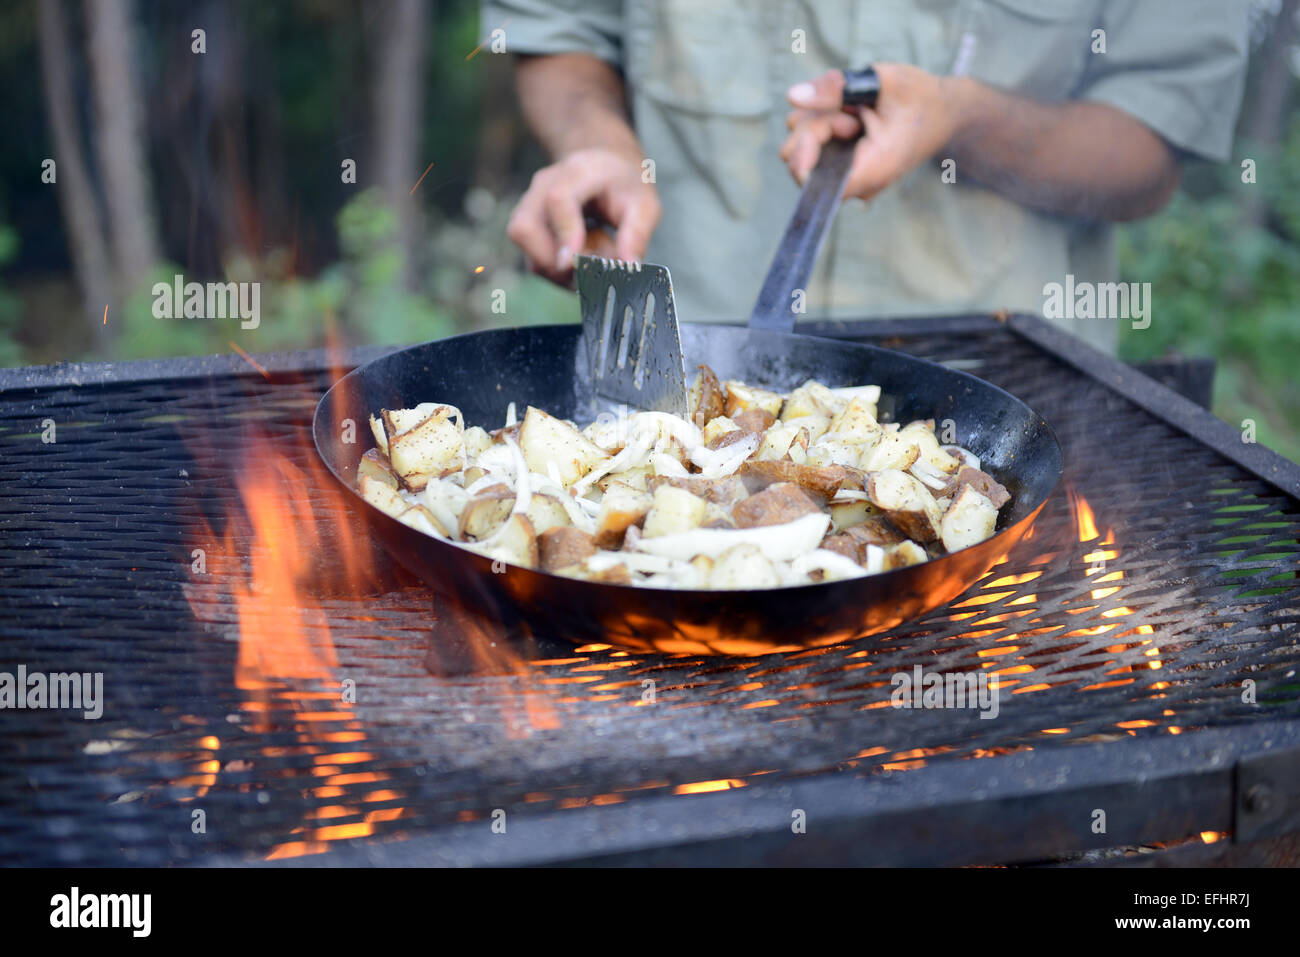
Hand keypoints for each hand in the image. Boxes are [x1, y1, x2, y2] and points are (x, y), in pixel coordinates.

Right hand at [506, 147, 661, 284]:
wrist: (604, 169)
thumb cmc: (624, 187)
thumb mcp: (644, 205)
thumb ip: (636, 234)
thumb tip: (627, 267)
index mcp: (579, 171)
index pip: (558, 199)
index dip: (565, 233)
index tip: (575, 263)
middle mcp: (544, 185)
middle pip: (526, 228)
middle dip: (556, 261)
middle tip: (593, 266)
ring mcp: (529, 205)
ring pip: (527, 250)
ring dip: (559, 268)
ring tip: (592, 256)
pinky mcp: (526, 228)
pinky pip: (533, 259)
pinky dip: (558, 270)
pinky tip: (581, 258)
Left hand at [780, 64, 961, 200]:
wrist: (946, 113)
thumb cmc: (920, 96)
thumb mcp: (882, 80)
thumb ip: (836, 87)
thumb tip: (792, 96)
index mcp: (874, 169)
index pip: (813, 182)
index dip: (804, 150)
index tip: (823, 120)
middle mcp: (860, 186)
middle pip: (801, 165)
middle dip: (814, 127)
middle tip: (849, 111)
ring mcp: (852, 184)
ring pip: (802, 157)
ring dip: (818, 124)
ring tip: (854, 114)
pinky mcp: (846, 174)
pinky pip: (815, 155)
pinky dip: (822, 130)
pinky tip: (848, 119)